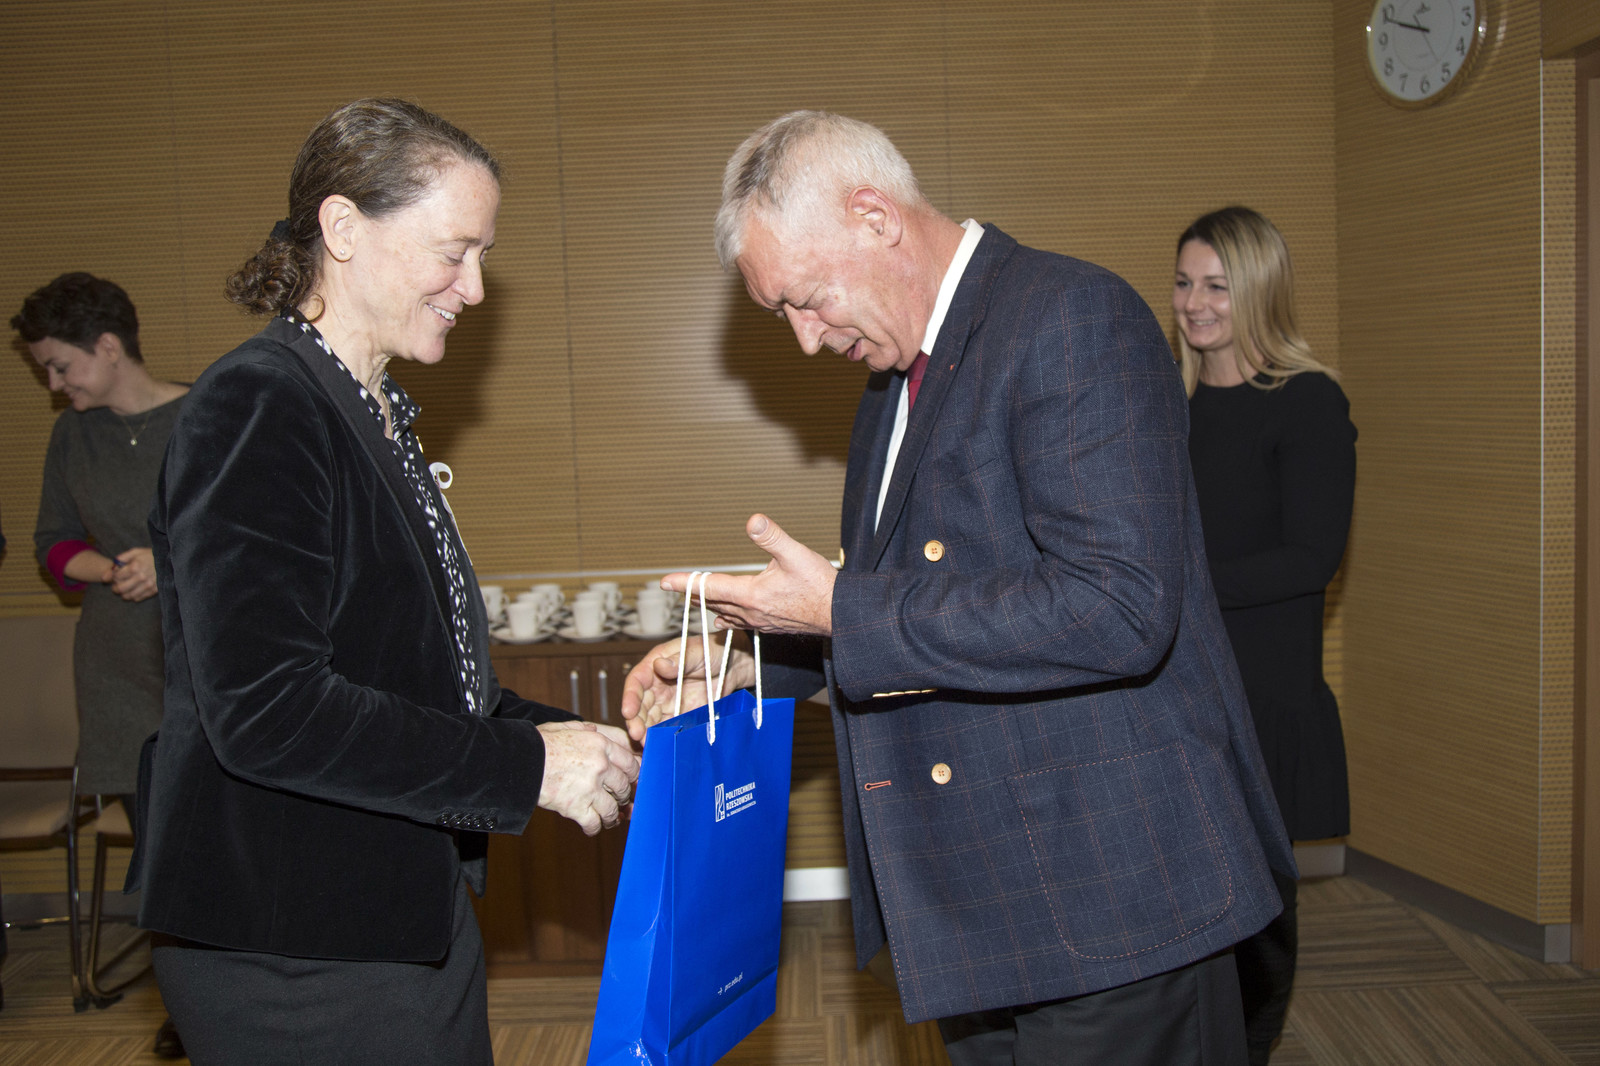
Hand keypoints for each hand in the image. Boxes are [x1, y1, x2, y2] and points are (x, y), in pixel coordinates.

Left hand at [109, 547, 157, 601]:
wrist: (169, 560)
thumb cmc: (149, 555)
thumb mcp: (134, 552)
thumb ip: (118, 561)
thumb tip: (104, 576)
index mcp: (135, 567)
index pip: (116, 577)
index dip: (113, 576)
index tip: (116, 574)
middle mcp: (141, 577)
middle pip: (121, 589)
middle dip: (115, 588)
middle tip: (116, 585)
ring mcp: (148, 585)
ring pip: (128, 596)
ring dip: (123, 593)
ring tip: (125, 588)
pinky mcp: (154, 591)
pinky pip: (138, 598)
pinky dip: (133, 596)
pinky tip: (134, 590)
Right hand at [536, 720, 639, 834]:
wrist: (520, 761)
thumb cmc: (540, 743)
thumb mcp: (566, 727)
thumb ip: (586, 730)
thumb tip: (595, 731)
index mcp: (601, 744)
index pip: (631, 763)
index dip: (634, 775)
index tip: (632, 781)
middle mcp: (600, 766)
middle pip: (625, 786)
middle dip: (624, 795)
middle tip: (621, 800)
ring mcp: (590, 788)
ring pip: (613, 808)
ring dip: (613, 815)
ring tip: (610, 818)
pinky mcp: (576, 808)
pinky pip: (594, 823)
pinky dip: (595, 828)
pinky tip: (592, 827)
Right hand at [619, 637, 754, 744]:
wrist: (733, 667)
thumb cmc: (713, 651)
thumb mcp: (698, 651)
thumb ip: (680, 659)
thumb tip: (659, 665)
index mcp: (654, 665)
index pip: (636, 681)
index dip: (630, 697)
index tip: (628, 711)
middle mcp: (656, 686)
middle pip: (640, 705)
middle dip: (636, 721)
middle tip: (637, 735)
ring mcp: (667, 703)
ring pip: (650, 720)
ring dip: (647, 732)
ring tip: (648, 745)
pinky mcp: (679, 716)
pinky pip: (667, 728)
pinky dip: (663, 737)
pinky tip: (662, 746)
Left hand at [662, 514, 835, 635]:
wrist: (839, 615)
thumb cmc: (820, 586)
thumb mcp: (796, 554)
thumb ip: (772, 537)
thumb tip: (753, 521)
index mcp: (751, 594)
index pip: (709, 586)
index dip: (685, 582)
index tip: (664, 582)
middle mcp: (750, 612)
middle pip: (711, 602)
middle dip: (692, 594)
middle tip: (674, 588)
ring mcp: (759, 622)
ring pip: (723, 614)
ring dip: (707, 605)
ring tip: (694, 599)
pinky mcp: (769, 627)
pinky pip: (738, 624)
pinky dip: (725, 618)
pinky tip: (723, 620)